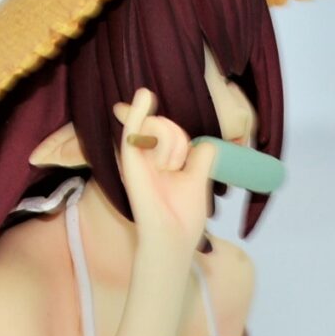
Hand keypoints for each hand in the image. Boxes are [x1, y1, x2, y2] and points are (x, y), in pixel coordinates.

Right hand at [109, 87, 213, 262]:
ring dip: (173, 143)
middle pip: (168, 125)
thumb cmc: (183, 216)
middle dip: (179, 140)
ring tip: (169, 169)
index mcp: (159, 160)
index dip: (160, 118)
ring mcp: (137, 158)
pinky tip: (144, 96)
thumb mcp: (198, 180)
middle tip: (176, 168)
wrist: (173, 239)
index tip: (153, 104)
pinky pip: (133, 130)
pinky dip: (136, 111)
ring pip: (160, 126)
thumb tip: (204, 141)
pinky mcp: (130, 162)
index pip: (164, 129)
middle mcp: (145, 156)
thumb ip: (200, 157)